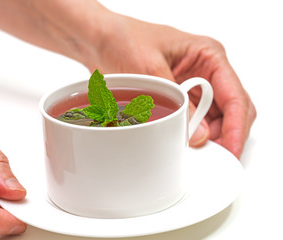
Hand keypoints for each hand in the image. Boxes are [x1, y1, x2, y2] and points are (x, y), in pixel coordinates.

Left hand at [83, 14, 255, 157]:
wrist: (100, 40)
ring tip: (195, 152)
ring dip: (208, 136)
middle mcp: (205, 71)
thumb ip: (178, 102)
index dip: (237, 127)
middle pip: (230, 111)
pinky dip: (191, 132)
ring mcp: (192, 85)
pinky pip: (193, 118)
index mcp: (208, 56)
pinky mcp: (178, 95)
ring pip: (213, 118)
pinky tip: (183, 141)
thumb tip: (198, 135)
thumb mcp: (150, 68)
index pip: (235, 96)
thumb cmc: (124, 39)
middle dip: (225, 135)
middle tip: (212, 157)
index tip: (231, 150)